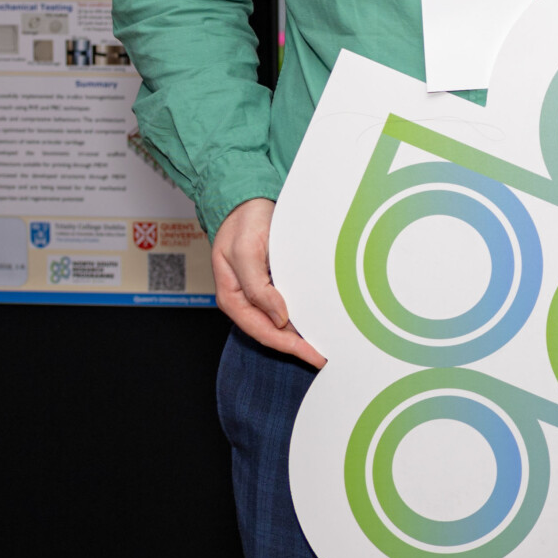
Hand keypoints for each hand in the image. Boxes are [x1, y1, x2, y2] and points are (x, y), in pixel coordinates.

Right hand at [214, 197, 323, 366]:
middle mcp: (244, 300)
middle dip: (297, 347)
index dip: (289, 347)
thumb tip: (279, 318)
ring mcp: (257, 294)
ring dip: (300, 335)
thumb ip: (258, 287)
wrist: (247, 201)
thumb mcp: (246, 250)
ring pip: (279, 324)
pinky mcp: (269, 284)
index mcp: (232, 297)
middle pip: (272, 333)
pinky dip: (300, 318)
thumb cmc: (243, 222)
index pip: (263, 332)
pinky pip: (285, 309)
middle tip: (325, 356)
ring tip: (325, 344)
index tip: (314, 355)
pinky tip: (316, 321)